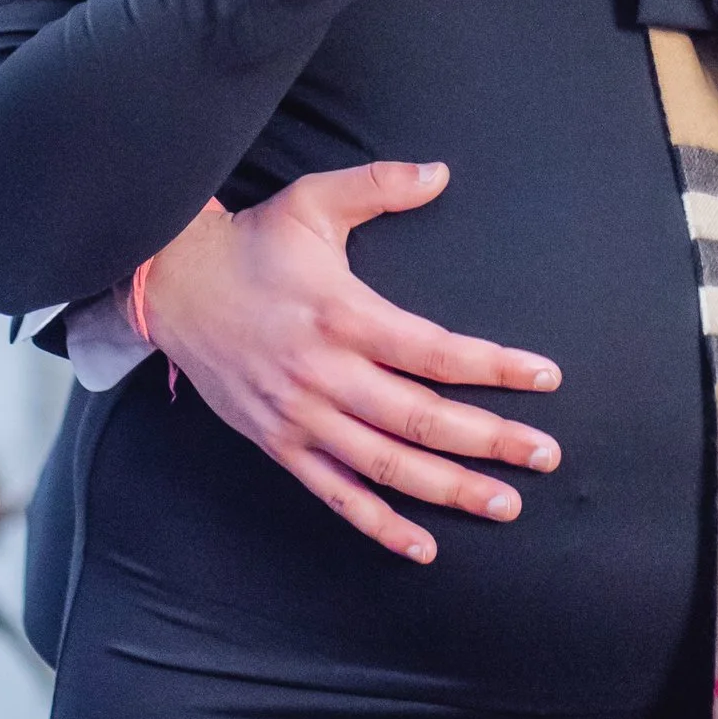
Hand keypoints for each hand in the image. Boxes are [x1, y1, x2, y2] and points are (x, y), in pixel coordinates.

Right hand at [136, 170, 562, 562]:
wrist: (172, 287)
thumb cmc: (252, 243)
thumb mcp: (312, 201)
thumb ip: (379, 184)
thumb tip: (441, 172)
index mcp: (343, 314)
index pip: (434, 351)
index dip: (494, 367)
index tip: (546, 377)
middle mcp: (325, 374)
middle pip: (420, 417)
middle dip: (489, 440)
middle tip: (545, 454)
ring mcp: (301, 417)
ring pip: (386, 465)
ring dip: (449, 489)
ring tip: (505, 504)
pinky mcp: (279, 444)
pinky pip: (335, 496)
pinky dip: (379, 526)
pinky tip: (425, 546)